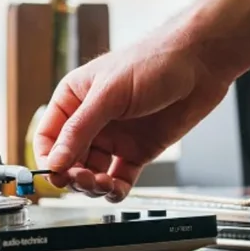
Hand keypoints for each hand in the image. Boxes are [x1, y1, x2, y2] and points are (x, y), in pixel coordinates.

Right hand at [33, 38, 232, 200]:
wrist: (200, 62)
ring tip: (103, 185)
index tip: (56, 174)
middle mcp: (91, 120)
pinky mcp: (137, 150)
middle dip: (73, 175)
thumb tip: (56, 161)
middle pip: (69, 160)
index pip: (49, 137)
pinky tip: (116, 189)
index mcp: (74, 99)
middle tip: (84, 180)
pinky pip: (119, 178)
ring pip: (92, 173)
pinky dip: (116, 189)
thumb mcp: (108, 94)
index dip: (50, 158)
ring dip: (93, 185)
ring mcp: (114, 137)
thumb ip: (79, 130)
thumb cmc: (153, 60)